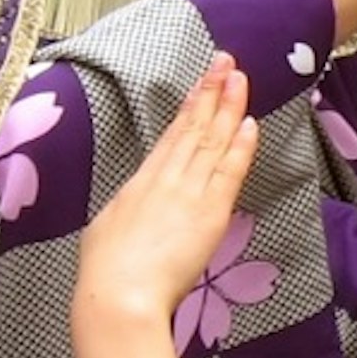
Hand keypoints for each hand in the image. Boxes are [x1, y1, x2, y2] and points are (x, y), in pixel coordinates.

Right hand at [72, 61, 259, 357]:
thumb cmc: (106, 272)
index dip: (191, 106)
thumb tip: (137, 206)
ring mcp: (191, 193)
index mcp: (141, 182)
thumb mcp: (109, 227)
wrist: (120, 295)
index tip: (203, 83)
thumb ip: (130, 209)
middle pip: (196, 128)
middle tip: (227, 62)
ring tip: (240, 79)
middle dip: (213, 92)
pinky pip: (230, 171)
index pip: (173, 136)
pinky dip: (241, 145)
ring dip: (229, 107)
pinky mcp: (210, 213)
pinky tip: (250, 123)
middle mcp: (168, 179)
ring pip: (214, 141)